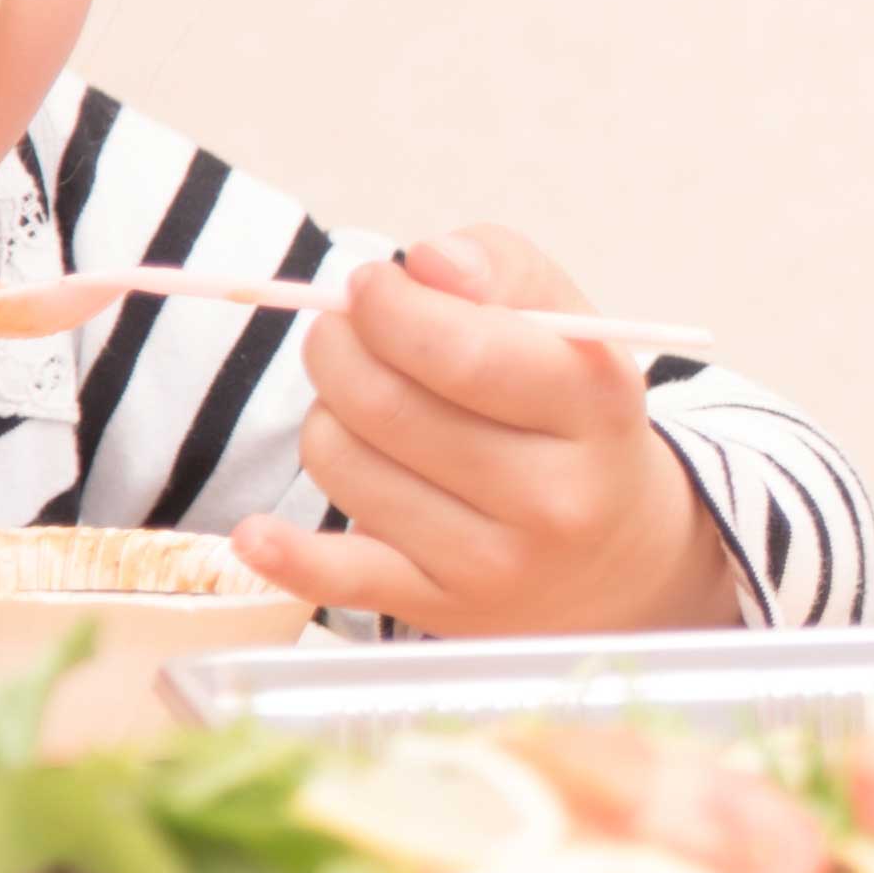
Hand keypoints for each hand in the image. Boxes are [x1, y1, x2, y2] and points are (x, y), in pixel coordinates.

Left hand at [233, 231, 740, 633]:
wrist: (618, 555)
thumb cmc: (573, 418)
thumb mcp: (570, 326)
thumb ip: (501, 267)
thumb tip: (426, 263)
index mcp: (593, 404)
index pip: (463, 353)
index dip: (389, 308)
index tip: (370, 286)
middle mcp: (552, 494)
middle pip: (386, 407)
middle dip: (337, 348)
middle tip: (343, 332)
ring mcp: (495, 562)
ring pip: (347, 465)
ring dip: (328, 417)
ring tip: (364, 410)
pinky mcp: (443, 609)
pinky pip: (342, 579)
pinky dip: (286, 554)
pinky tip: (255, 533)